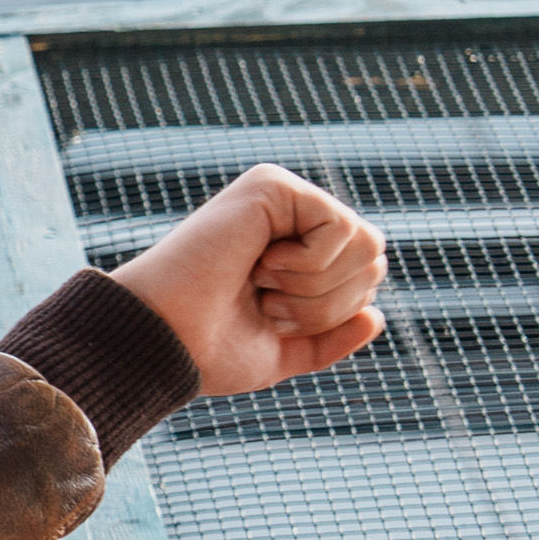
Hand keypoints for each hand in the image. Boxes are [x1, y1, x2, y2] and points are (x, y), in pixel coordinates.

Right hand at [107, 164, 385, 397]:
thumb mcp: (281, 353)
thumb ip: (329, 340)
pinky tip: (260, 263)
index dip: (334, 314)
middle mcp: (291, 217)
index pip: (367, 277)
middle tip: (267, 305)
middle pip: (374, 260)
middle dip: (328, 305)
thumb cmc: (207, 350)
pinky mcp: (272, 186)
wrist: (163, 341)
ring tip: (262, 285)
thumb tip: (375, 317)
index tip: (272, 318)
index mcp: (294, 251)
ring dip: (316, 287)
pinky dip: (308, 265)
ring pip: (366, 244)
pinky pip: (340, 227)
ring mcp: (282, 197)